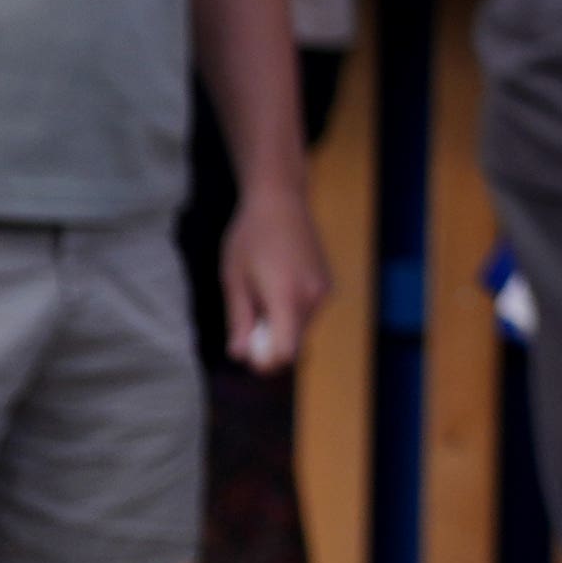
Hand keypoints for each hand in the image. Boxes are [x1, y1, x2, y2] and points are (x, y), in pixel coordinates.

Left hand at [220, 169, 331, 373]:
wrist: (281, 200)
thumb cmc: (250, 238)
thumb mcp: (234, 280)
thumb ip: (239, 320)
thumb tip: (240, 355)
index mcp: (287, 297)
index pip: (286, 352)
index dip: (264, 362)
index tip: (246, 351)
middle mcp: (313, 297)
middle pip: (293, 344)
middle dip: (269, 343)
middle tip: (245, 318)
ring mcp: (324, 290)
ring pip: (301, 329)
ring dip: (279, 326)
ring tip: (259, 294)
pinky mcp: (327, 284)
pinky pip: (307, 313)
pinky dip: (290, 312)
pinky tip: (275, 284)